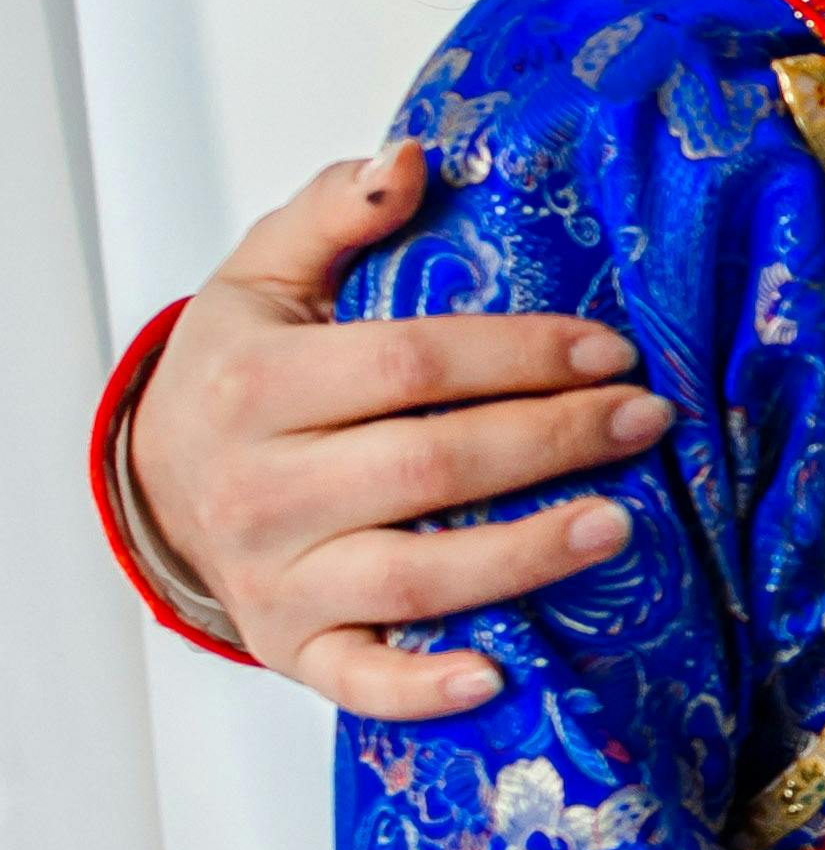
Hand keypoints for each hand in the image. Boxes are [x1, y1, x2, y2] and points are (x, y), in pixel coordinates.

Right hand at [125, 148, 674, 714]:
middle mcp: (261, 489)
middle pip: (428, 466)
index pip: (410, 364)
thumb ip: (332, 212)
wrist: (155, 483)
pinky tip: (503, 675)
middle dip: (550, 441)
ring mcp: (275, 579)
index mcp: (258, 384)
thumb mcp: (262, 276)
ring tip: (620, 523)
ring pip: (411, 578)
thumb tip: (410, 162)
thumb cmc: (233, 374)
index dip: (520, 355)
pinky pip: (360, 682)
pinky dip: (425, 687)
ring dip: (522, 557)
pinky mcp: (292, 648)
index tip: (611, 349)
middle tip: (644, 420)